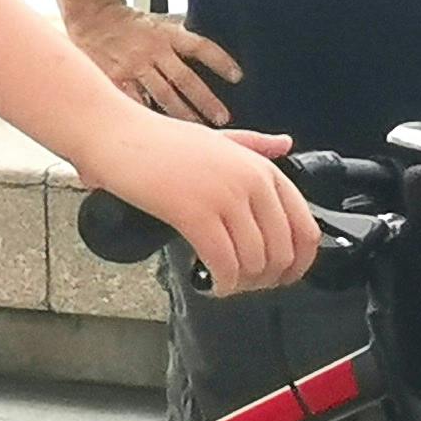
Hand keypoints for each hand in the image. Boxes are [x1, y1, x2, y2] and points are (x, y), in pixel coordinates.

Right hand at [66, 3, 241, 125]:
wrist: (93, 16)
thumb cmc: (130, 23)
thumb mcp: (160, 22)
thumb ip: (180, 39)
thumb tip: (207, 53)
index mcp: (167, 34)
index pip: (200, 47)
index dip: (220, 61)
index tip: (237, 77)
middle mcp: (153, 50)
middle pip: (185, 78)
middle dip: (206, 100)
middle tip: (223, 117)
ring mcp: (134, 66)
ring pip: (163, 95)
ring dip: (183, 114)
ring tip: (200, 131)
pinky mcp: (115, 78)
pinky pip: (135, 102)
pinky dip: (148, 116)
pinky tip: (160, 131)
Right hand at [77, 110, 319, 295]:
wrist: (114, 134)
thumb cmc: (159, 140)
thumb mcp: (219, 139)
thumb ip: (255, 144)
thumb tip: (285, 144)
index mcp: (262, 167)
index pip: (305, 229)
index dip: (299, 264)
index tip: (282, 276)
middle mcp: (251, 181)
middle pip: (282, 252)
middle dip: (267, 280)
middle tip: (246, 285)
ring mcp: (224, 196)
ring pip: (254, 262)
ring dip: (242, 285)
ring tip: (224, 284)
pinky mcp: (194, 213)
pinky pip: (223, 263)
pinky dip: (220, 283)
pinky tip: (209, 283)